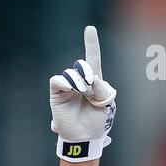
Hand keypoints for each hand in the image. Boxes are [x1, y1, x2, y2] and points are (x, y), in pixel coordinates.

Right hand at [50, 26, 115, 162]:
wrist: (85, 137)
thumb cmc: (98, 121)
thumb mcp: (108, 103)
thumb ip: (103, 89)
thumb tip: (91, 79)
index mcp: (95, 81)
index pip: (93, 58)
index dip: (91, 43)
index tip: (90, 28)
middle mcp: (81, 80)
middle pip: (83, 64)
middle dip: (89, 72)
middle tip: (91, 87)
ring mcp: (68, 86)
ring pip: (71, 71)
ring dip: (79, 80)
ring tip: (82, 92)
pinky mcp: (57, 93)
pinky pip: (58, 80)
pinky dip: (66, 82)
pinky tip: (72, 89)